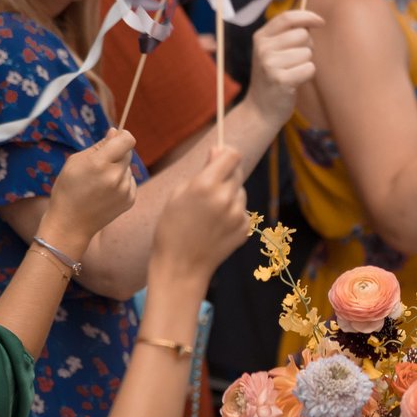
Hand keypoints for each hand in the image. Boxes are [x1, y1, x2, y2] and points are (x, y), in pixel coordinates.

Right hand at [48, 129, 138, 242]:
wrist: (70, 224)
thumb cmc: (68, 189)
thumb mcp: (75, 162)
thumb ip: (98, 146)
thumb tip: (116, 131)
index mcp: (100, 163)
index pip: (127, 139)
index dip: (123, 136)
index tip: (116, 137)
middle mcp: (115, 176)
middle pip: (128, 152)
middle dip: (116, 154)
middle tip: (99, 166)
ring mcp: (124, 189)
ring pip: (128, 168)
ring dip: (118, 170)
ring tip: (98, 184)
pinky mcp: (130, 199)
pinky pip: (130, 182)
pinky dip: (120, 183)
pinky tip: (105, 193)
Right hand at [151, 146, 250, 289]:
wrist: (181, 266)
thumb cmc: (171, 228)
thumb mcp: (178, 194)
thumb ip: (203, 170)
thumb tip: (219, 150)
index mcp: (206, 185)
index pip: (232, 155)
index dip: (225, 154)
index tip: (219, 158)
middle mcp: (226, 197)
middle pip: (237, 172)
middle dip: (226, 175)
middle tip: (208, 190)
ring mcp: (238, 214)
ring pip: (240, 192)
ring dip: (229, 195)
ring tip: (209, 213)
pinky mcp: (245, 227)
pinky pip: (242, 210)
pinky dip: (232, 213)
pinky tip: (216, 226)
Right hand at [243, 9, 322, 118]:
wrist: (260, 109)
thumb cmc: (273, 77)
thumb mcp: (272, 51)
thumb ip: (287, 35)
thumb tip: (313, 21)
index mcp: (261, 37)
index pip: (288, 17)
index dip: (308, 17)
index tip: (321, 22)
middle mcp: (263, 48)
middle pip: (303, 35)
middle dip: (307, 46)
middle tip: (295, 61)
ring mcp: (270, 64)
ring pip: (307, 53)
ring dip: (306, 63)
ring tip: (291, 73)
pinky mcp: (280, 80)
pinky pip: (309, 68)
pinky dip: (307, 75)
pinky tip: (294, 83)